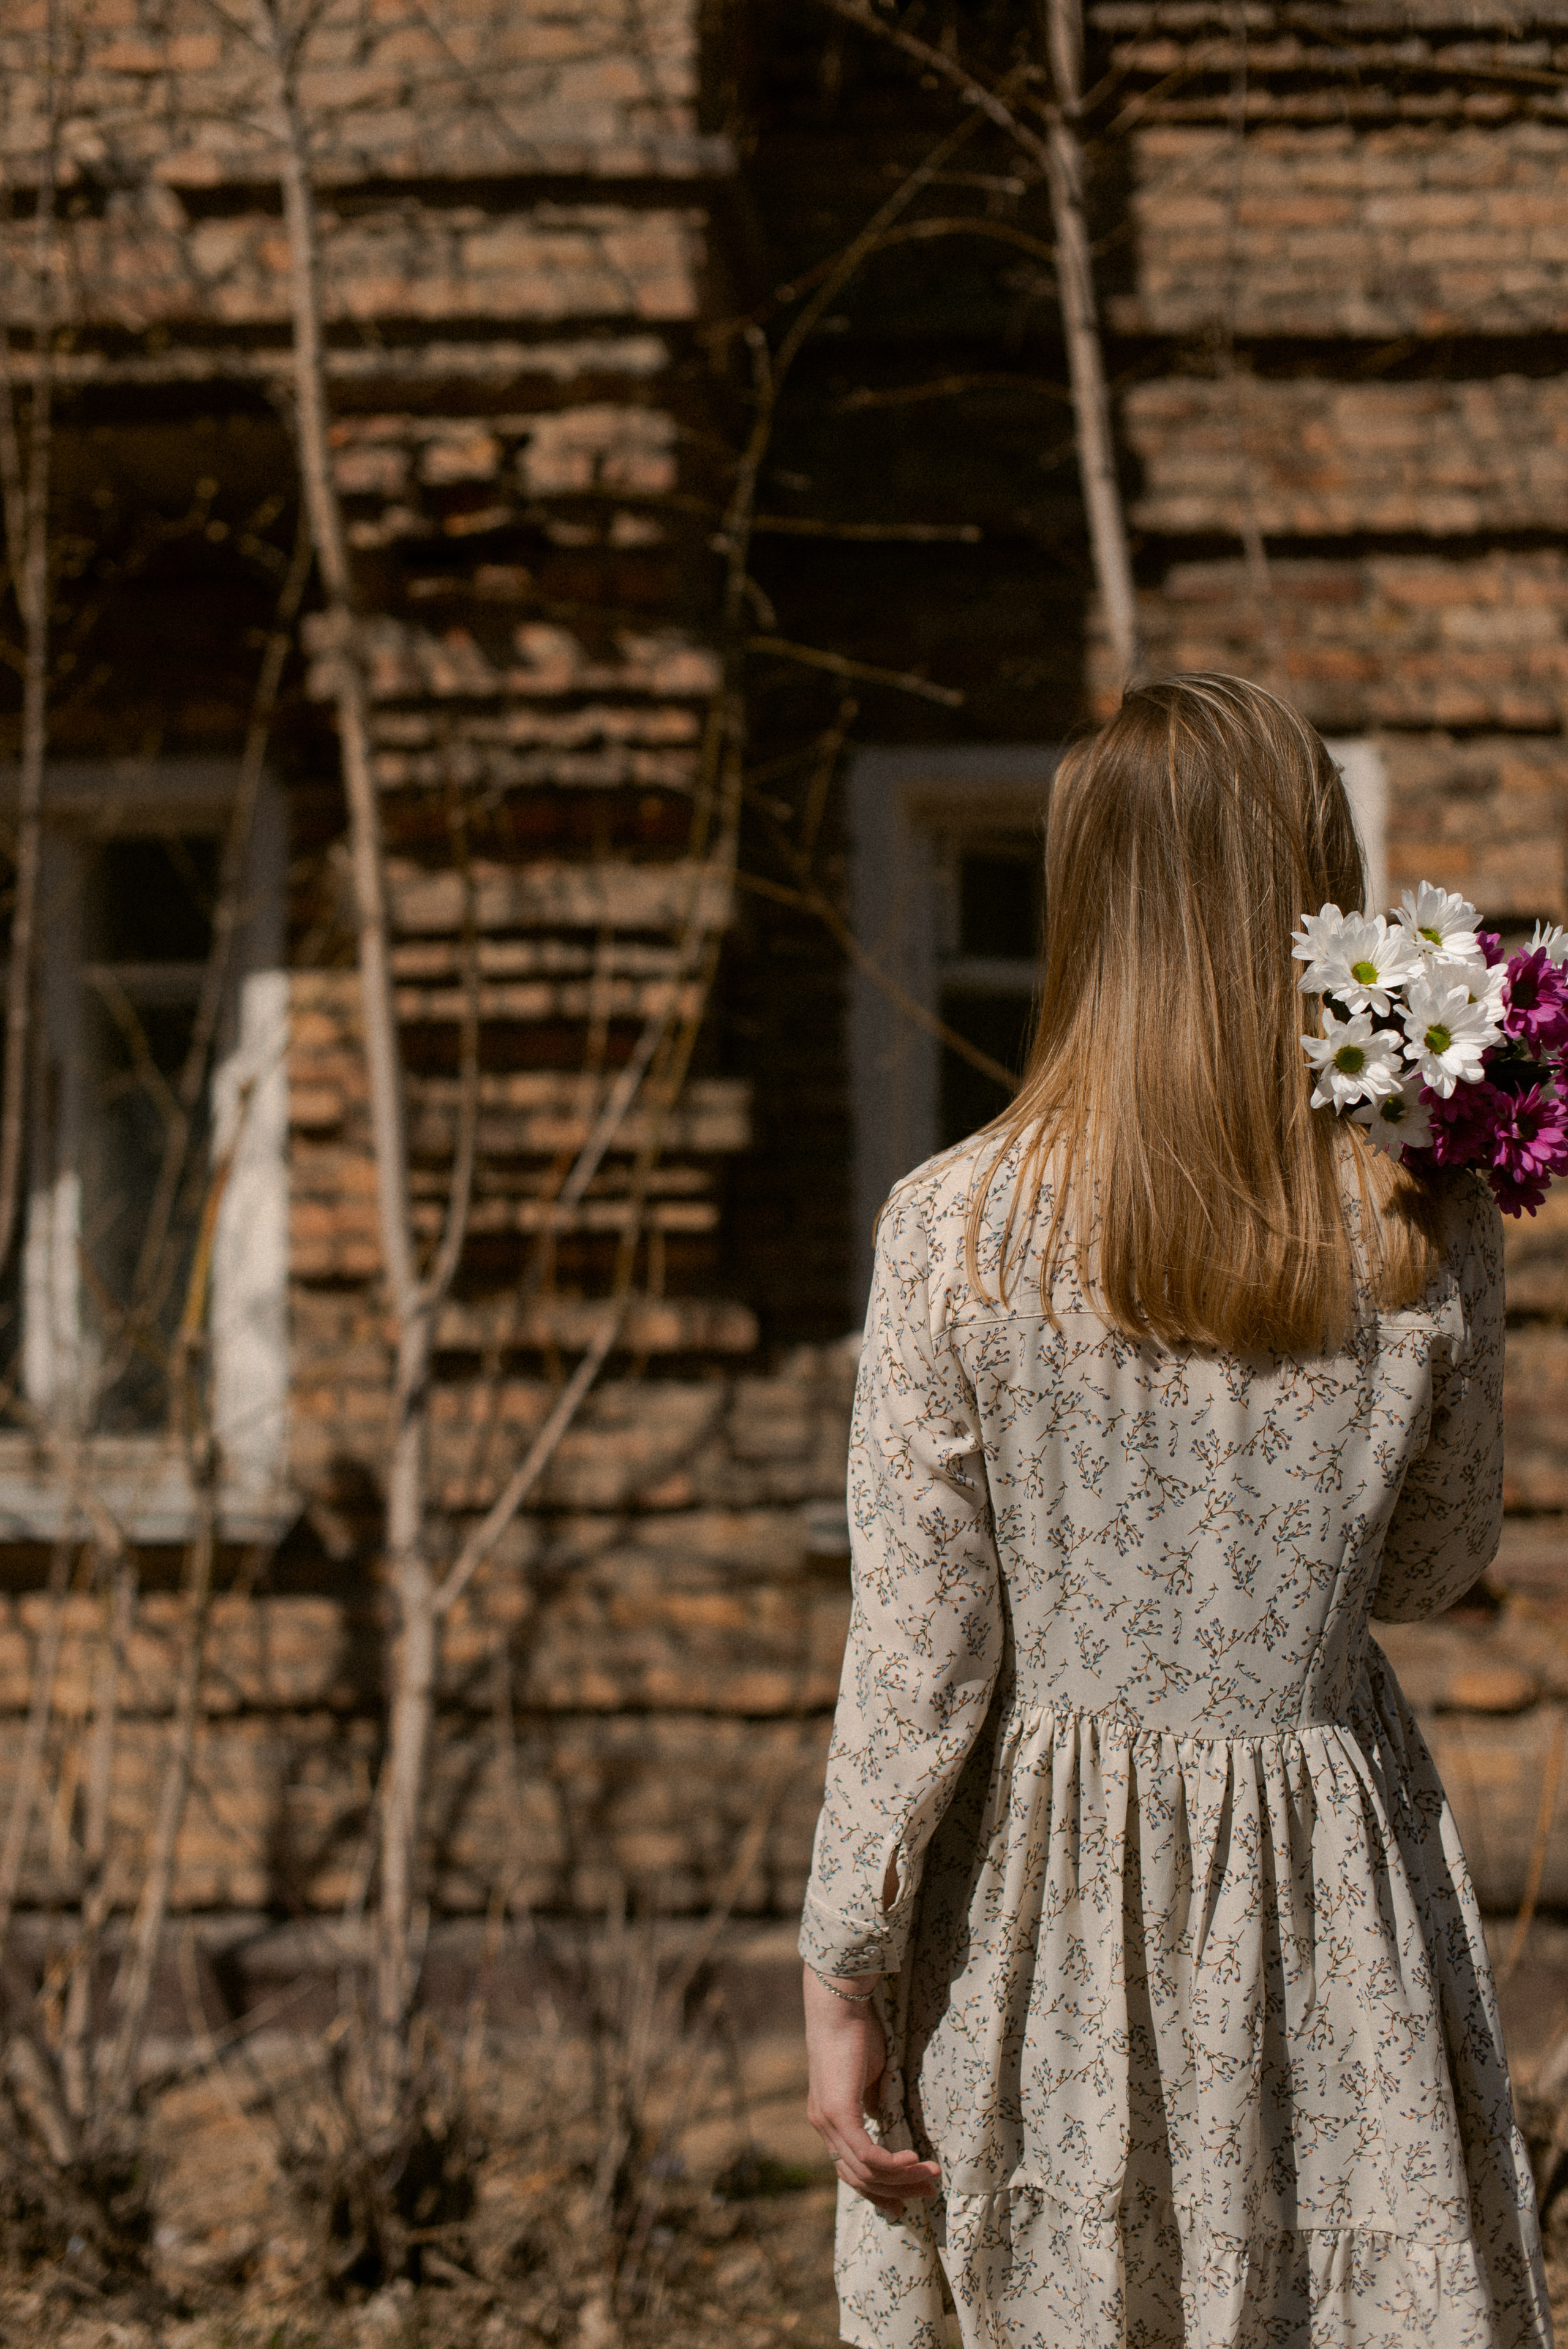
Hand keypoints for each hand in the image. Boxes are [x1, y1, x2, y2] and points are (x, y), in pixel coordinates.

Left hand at [802, 1967, 940, 2217]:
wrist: (839, 2006)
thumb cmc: (855, 2034)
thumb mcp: (868, 2077)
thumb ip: (871, 2103)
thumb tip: (882, 2122)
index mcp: (828, 2121)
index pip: (849, 2170)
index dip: (877, 2190)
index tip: (902, 2202)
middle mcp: (823, 2127)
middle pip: (858, 2178)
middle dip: (895, 2191)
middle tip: (927, 2191)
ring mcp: (828, 2122)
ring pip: (866, 2170)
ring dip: (902, 2178)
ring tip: (930, 2175)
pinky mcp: (839, 2112)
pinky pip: (867, 2153)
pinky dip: (892, 2164)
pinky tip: (912, 2160)